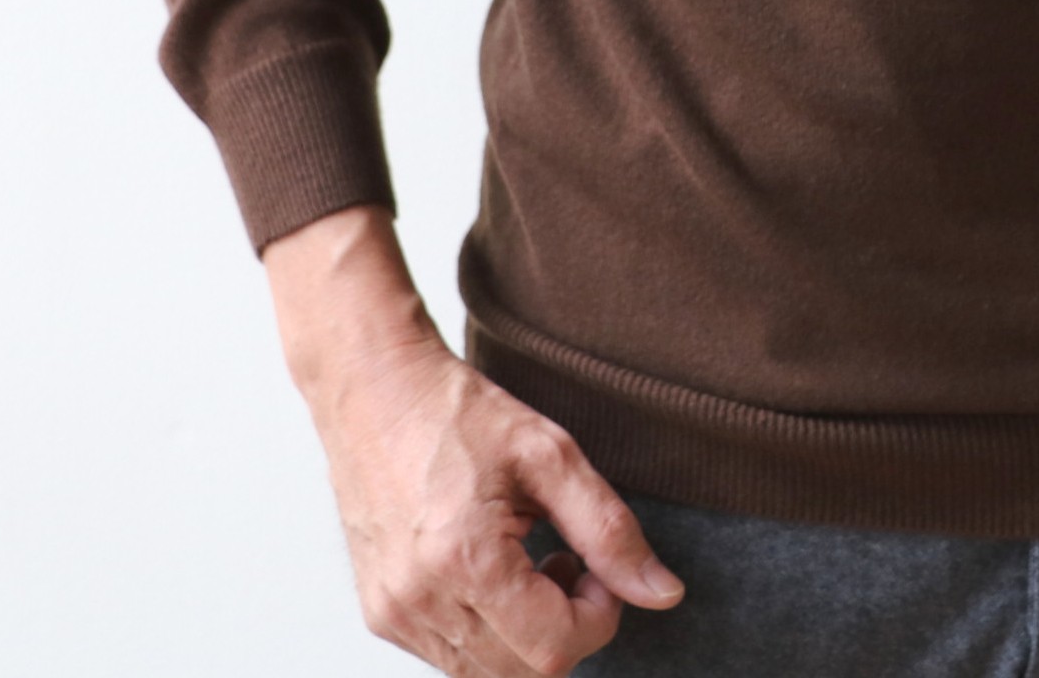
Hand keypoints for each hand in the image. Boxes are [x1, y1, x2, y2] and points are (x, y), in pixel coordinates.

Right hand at [301, 334, 686, 675]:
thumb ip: (610, 531)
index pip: (556, 649)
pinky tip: (496, 573)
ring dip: (528, 634)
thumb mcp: (551, 455)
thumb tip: (664, 595)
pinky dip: (490, 633)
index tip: (599, 568)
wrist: (375, 390)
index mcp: (464, 560)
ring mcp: (393, 614)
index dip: (598, 618)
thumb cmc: (460, 413)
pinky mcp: (381, 614)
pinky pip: (453, 658)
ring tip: (531, 560)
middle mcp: (418, 601)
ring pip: (489, 675)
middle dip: (566, 626)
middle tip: (569, 559)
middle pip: (525, 673)